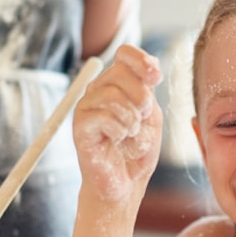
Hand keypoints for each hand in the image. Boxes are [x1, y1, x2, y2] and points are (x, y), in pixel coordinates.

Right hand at [72, 44, 163, 201]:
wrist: (125, 183)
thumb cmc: (137, 149)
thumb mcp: (151, 114)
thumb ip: (148, 89)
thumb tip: (151, 67)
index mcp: (116, 83)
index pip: (124, 54)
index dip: (142, 61)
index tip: (156, 78)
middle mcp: (97, 90)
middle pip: (119, 72)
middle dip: (141, 97)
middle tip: (143, 118)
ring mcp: (86, 107)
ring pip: (112, 95)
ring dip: (131, 118)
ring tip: (131, 134)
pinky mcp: (79, 127)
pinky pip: (104, 117)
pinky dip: (120, 131)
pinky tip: (118, 140)